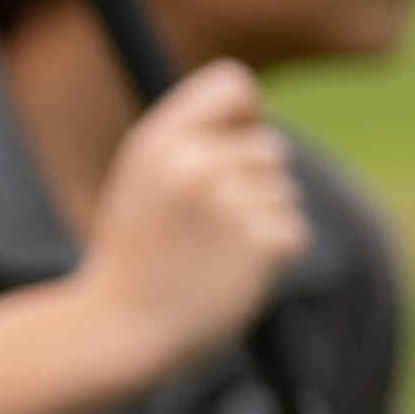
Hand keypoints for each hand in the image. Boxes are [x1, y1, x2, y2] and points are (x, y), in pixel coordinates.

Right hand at [77, 61, 307, 370]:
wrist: (120, 328)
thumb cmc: (135, 255)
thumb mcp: (141, 180)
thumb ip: (189, 139)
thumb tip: (257, 117)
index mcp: (160, 140)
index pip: (233, 84)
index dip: (246, 113)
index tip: (232, 146)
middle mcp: (194, 162)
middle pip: (269, 147)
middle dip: (253, 185)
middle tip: (210, 226)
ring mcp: (229, 201)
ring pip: (285, 191)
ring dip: (262, 222)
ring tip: (215, 252)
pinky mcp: (260, 240)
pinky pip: (294, 231)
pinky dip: (272, 255)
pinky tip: (230, 273)